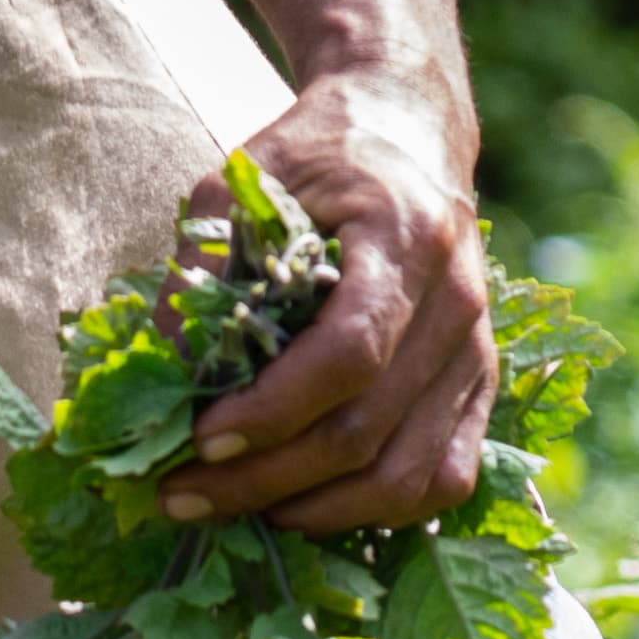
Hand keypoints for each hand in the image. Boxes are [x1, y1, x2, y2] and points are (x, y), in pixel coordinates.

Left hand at [157, 55, 495, 532]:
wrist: (411, 127)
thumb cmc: (320, 152)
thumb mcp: (246, 179)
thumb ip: (201, 262)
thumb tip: (159, 364)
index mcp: (403, 236)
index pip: (348, 353)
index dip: (272, 411)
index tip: (199, 440)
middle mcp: (456, 302)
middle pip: (368, 428)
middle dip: (266, 477)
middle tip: (181, 495)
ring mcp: (476, 350)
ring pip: (409, 473)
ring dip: (316, 511)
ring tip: (234, 510)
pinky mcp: (480, 383)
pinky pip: (443, 478)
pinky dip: (375, 511)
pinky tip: (306, 507)